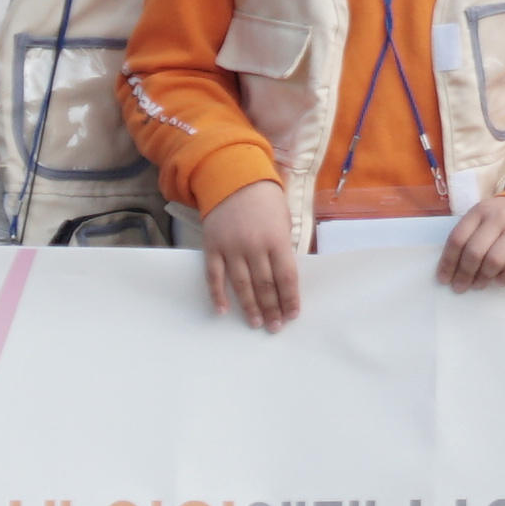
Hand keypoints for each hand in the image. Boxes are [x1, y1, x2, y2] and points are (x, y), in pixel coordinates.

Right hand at [200, 183, 303, 328]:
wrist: (232, 178)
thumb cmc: (264, 201)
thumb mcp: (283, 220)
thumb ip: (283, 247)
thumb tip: (285, 278)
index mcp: (277, 239)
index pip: (286, 277)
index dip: (290, 299)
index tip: (292, 316)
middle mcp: (254, 246)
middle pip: (265, 285)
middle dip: (272, 309)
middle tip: (275, 327)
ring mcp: (231, 248)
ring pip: (242, 285)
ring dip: (250, 307)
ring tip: (256, 323)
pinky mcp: (212, 247)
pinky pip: (214, 276)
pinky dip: (217, 295)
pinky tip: (223, 310)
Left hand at [437, 193, 504, 288]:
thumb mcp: (485, 219)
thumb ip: (470, 237)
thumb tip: (452, 271)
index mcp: (480, 211)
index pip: (457, 238)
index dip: (448, 262)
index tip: (444, 279)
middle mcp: (499, 217)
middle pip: (474, 251)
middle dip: (464, 274)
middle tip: (461, 287)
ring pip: (495, 260)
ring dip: (484, 277)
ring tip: (480, 284)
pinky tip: (500, 281)